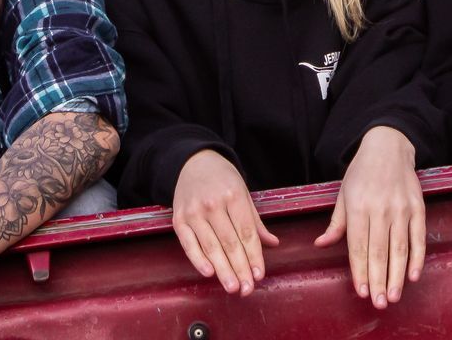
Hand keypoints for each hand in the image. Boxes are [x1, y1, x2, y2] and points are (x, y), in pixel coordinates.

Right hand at [172, 150, 277, 295]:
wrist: (193, 162)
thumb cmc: (222, 179)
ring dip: (223, 270)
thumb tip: (273, 243)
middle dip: (240, 269)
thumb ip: (255, 221)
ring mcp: (194, 212)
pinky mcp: (179, 220)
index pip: (246, 232)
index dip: (254, 256)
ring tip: (233, 287)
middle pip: (229, 243)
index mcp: (233, 196)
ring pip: (211, 247)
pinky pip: (188, 244)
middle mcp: (213, 204)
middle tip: (247, 289)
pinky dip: (198, 260)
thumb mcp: (243, 192)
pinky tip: (209, 273)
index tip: (259, 275)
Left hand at [313, 126, 424, 308]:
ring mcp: (401, 208)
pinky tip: (413, 275)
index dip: (360, 270)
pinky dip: (417, 258)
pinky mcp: (418, 207)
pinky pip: (418, 237)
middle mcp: (380, 209)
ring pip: (399, 248)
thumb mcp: (343, 194)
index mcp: (358, 207)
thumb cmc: (362, 172)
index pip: (358, 246)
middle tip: (377, 303)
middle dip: (378, 280)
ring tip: (393, 296)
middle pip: (379, 251)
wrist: (388, 146)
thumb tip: (321, 244)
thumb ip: (336, 223)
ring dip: (396, 275)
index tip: (361, 291)